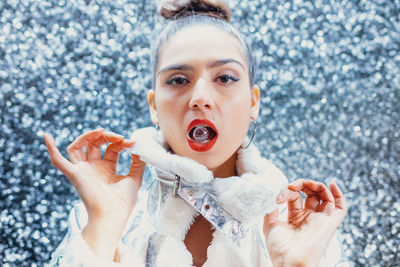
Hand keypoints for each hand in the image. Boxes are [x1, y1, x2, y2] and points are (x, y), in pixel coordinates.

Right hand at [44, 129, 145, 259]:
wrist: (112, 215)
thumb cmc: (123, 202)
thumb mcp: (135, 178)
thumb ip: (138, 162)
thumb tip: (138, 146)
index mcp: (107, 169)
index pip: (112, 148)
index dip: (121, 143)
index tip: (132, 143)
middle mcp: (93, 169)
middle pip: (94, 144)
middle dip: (107, 136)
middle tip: (119, 137)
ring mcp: (82, 171)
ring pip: (77, 147)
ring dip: (87, 136)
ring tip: (100, 131)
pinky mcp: (74, 174)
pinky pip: (58, 161)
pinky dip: (51, 149)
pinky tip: (47, 136)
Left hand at [263, 179, 346, 266]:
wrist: (290, 263)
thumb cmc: (279, 249)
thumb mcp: (270, 225)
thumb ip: (270, 209)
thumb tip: (273, 193)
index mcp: (295, 218)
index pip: (295, 196)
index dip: (287, 191)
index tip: (278, 195)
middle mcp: (309, 218)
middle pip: (311, 194)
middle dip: (302, 184)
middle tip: (291, 186)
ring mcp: (320, 220)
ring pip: (325, 196)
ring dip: (316, 185)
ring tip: (304, 184)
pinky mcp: (330, 223)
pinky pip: (340, 207)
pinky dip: (338, 194)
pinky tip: (331, 183)